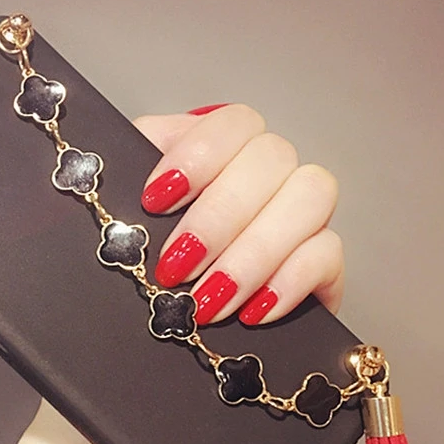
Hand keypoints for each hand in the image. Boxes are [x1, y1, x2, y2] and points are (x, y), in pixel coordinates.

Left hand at [134, 104, 342, 325]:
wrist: (185, 321)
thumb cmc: (155, 260)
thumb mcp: (130, 212)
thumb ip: (129, 177)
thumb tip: (114, 162)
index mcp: (226, 150)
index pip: (234, 122)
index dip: (198, 156)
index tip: (154, 201)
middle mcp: (272, 172)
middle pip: (272, 158)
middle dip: (217, 219)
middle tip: (174, 270)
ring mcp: (305, 213)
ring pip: (311, 197)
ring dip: (253, 254)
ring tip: (206, 303)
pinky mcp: (324, 262)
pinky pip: (329, 252)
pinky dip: (288, 282)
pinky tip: (250, 313)